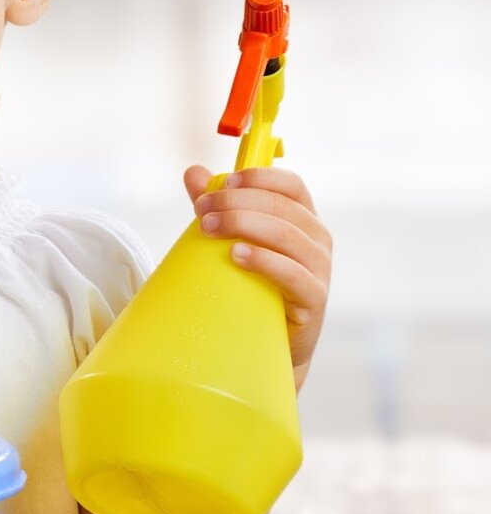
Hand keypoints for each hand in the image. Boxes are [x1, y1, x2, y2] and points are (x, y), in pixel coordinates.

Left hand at [185, 165, 332, 390]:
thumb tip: (193, 172)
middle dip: (238, 202)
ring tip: (208, 229)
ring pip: (287, 235)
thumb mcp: (231, 239)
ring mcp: (319, 269)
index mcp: (302, 218)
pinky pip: (294, 274)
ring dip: (245, 225)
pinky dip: (264, 260)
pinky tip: (236, 256)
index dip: (260, 178)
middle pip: (283, 207)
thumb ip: (215, 205)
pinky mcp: (314, 299)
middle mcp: (317, 239)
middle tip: (201, 210)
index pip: (291, 185)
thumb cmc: (249, 283)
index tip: (223, 182)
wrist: (264, 342)